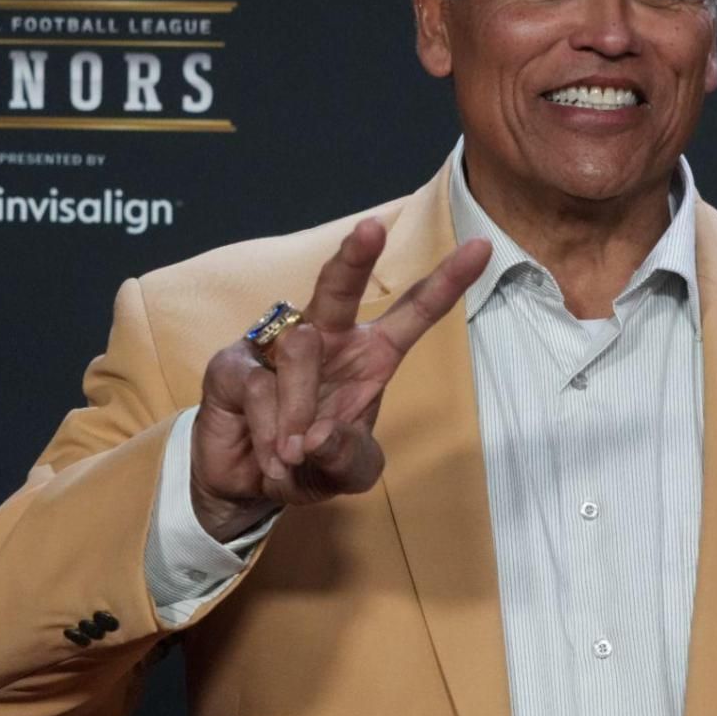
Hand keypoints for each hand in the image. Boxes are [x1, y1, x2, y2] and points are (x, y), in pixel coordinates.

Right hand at [189, 217, 491, 540]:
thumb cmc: (311, 462)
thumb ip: (349, 458)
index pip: (413, 311)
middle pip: (341, 287)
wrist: (249, 485)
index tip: (482, 246)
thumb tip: (322, 437)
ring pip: (300, 351)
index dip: (446, 280)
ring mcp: (276, 346)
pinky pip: (260, 386)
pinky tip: (270, 451)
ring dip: (300, 410)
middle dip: (355, 258)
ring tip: (292, 454)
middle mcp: (327, 338)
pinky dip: (270, 428)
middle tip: (370, 230)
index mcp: (370, 356)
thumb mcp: (348, 472)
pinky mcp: (234, 363)